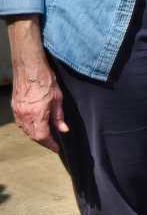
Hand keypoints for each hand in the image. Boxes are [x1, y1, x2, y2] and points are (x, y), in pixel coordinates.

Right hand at [7, 17, 67, 151]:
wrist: (29, 67)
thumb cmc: (45, 80)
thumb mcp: (58, 98)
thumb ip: (59, 116)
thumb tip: (63, 130)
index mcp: (37, 113)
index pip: (42, 136)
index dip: (50, 144)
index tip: (56, 148)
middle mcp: (25, 115)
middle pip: (33, 135)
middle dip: (43, 141)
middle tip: (52, 142)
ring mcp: (17, 111)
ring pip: (25, 130)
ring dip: (35, 135)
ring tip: (45, 135)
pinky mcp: (14, 107)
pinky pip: (20, 123)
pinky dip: (28, 128)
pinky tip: (35, 126)